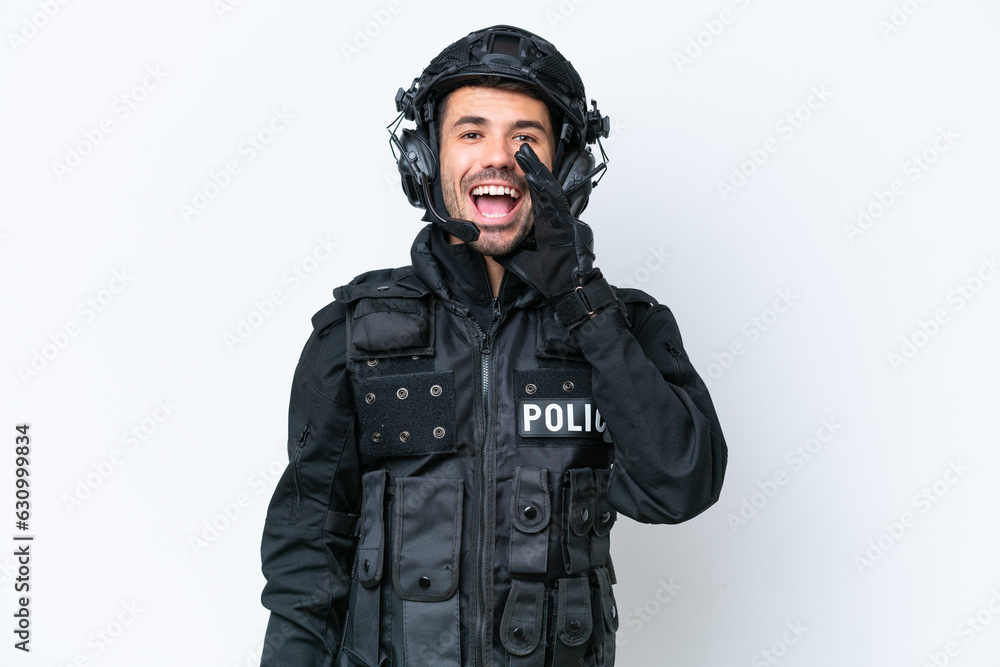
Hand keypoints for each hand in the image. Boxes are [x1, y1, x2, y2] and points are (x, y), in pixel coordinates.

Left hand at [497, 144, 597, 299]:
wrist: (570, 288)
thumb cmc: (553, 278)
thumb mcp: (520, 261)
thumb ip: (507, 250)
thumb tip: (488, 244)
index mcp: (547, 225)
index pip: (535, 197)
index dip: (527, 180)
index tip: (517, 166)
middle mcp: (556, 218)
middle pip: (543, 186)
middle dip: (532, 167)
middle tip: (521, 150)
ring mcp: (562, 219)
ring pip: (548, 189)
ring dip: (536, 170)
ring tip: (524, 154)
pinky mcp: (566, 224)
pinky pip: (553, 202)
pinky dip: (543, 188)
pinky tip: (533, 176)